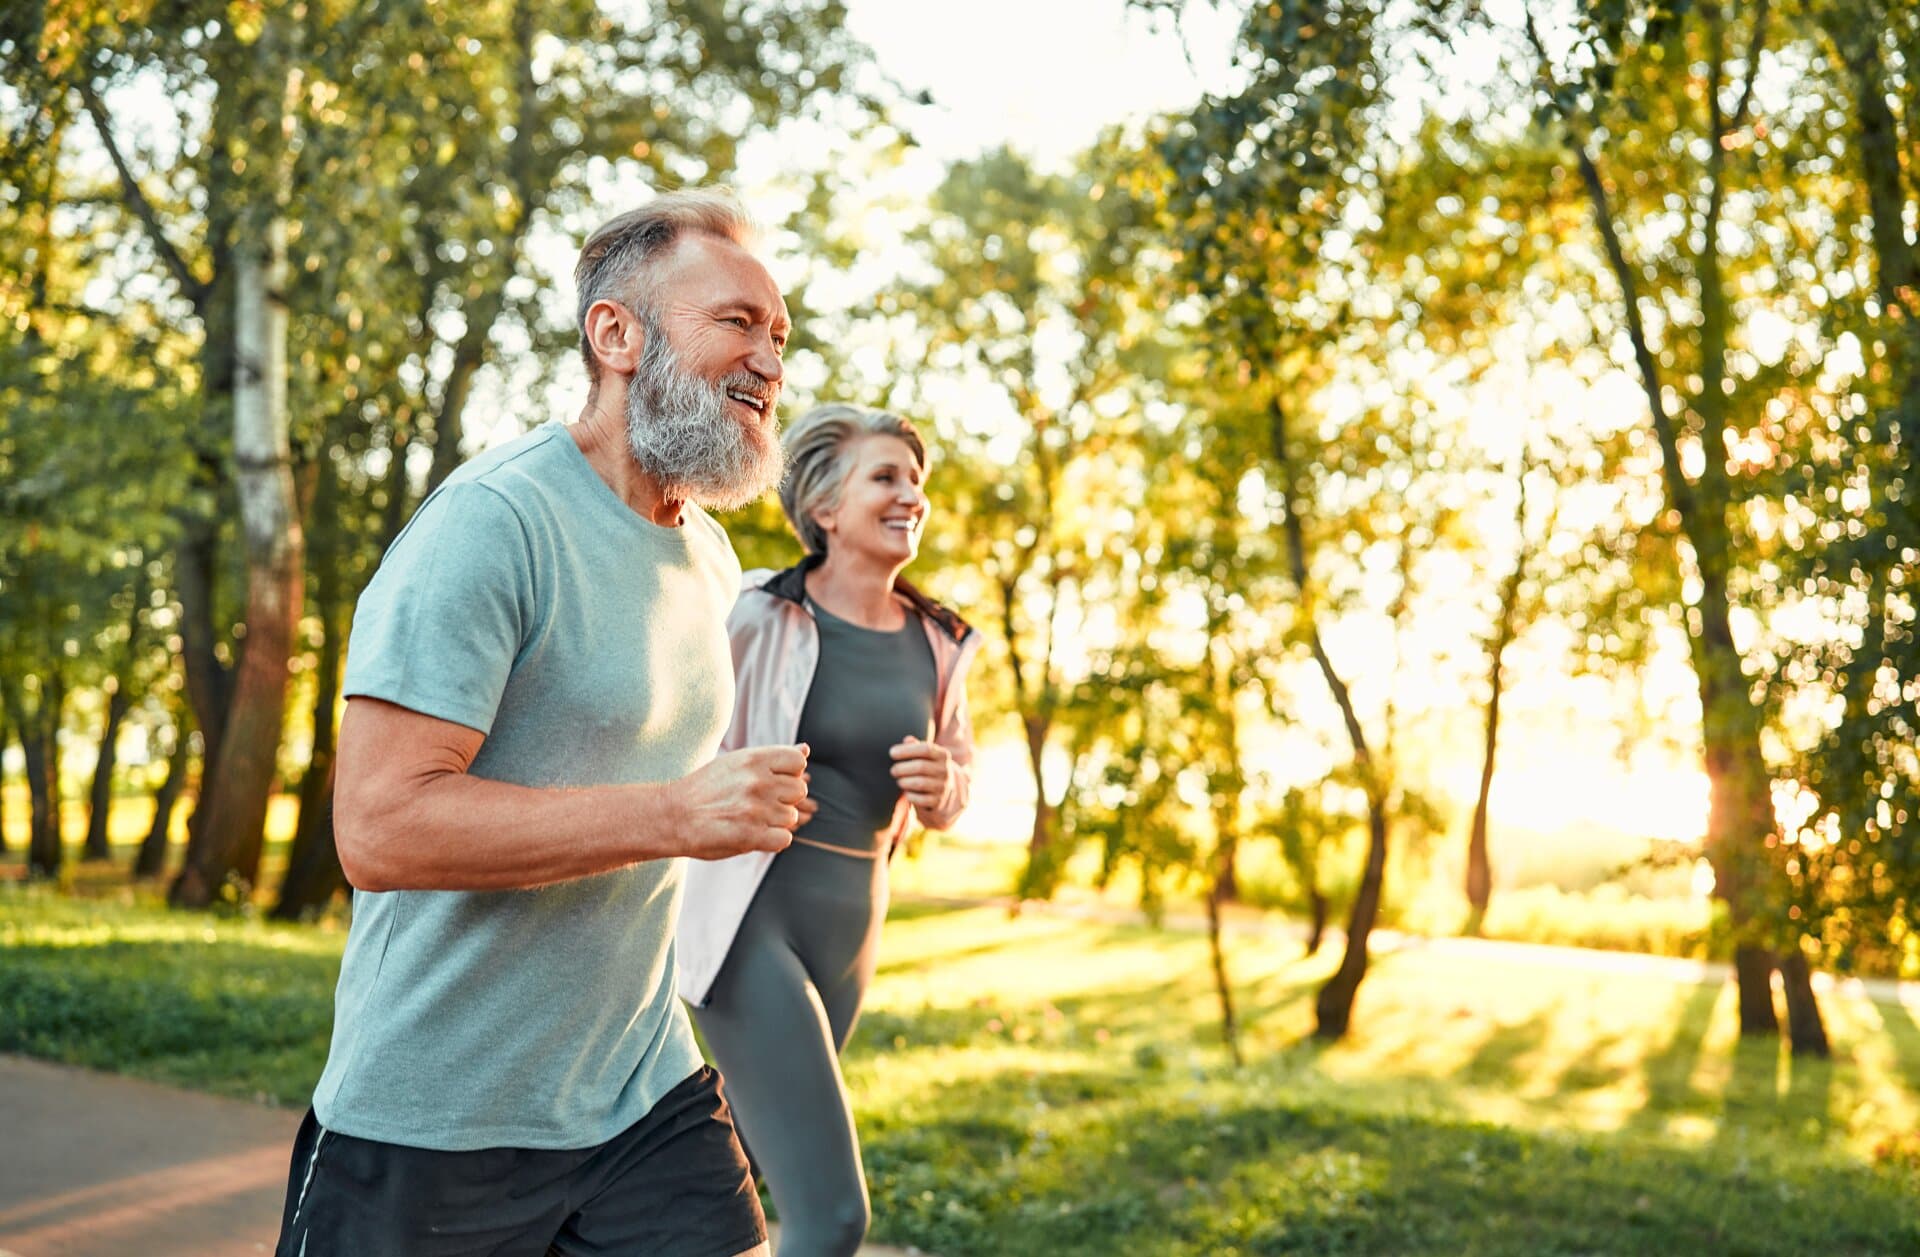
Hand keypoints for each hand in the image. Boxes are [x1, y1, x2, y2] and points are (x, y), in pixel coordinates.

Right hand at [672, 744, 808, 858]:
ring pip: (791, 817)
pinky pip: (784, 839)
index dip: (789, 775)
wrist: (671, 816)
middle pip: (799, 791)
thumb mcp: (736, 762)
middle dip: (783, 800)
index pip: (798, 763)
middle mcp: (757, 782)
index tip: (772, 782)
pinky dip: (772, 841)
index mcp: (753, 759)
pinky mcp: (751, 836)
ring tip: (749, 820)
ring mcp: (755, 809)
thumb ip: (773, 758)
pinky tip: (754, 835)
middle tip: (757, 805)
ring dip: (775, 822)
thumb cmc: (705, 788)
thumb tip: (806, 750)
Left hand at [889, 735, 953, 813]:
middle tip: (892, 770)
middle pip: (921, 766)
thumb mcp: (924, 756)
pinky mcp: (938, 801)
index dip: (907, 750)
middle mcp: (945, 770)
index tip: (892, 753)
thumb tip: (907, 740)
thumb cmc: (927, 769)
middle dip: (902, 768)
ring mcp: (943, 787)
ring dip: (904, 782)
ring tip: (899, 781)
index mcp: (942, 755)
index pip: (926, 749)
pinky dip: (910, 795)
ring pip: (920, 783)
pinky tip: (906, 793)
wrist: (942, 792)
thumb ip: (915, 747)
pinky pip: (920, 799)